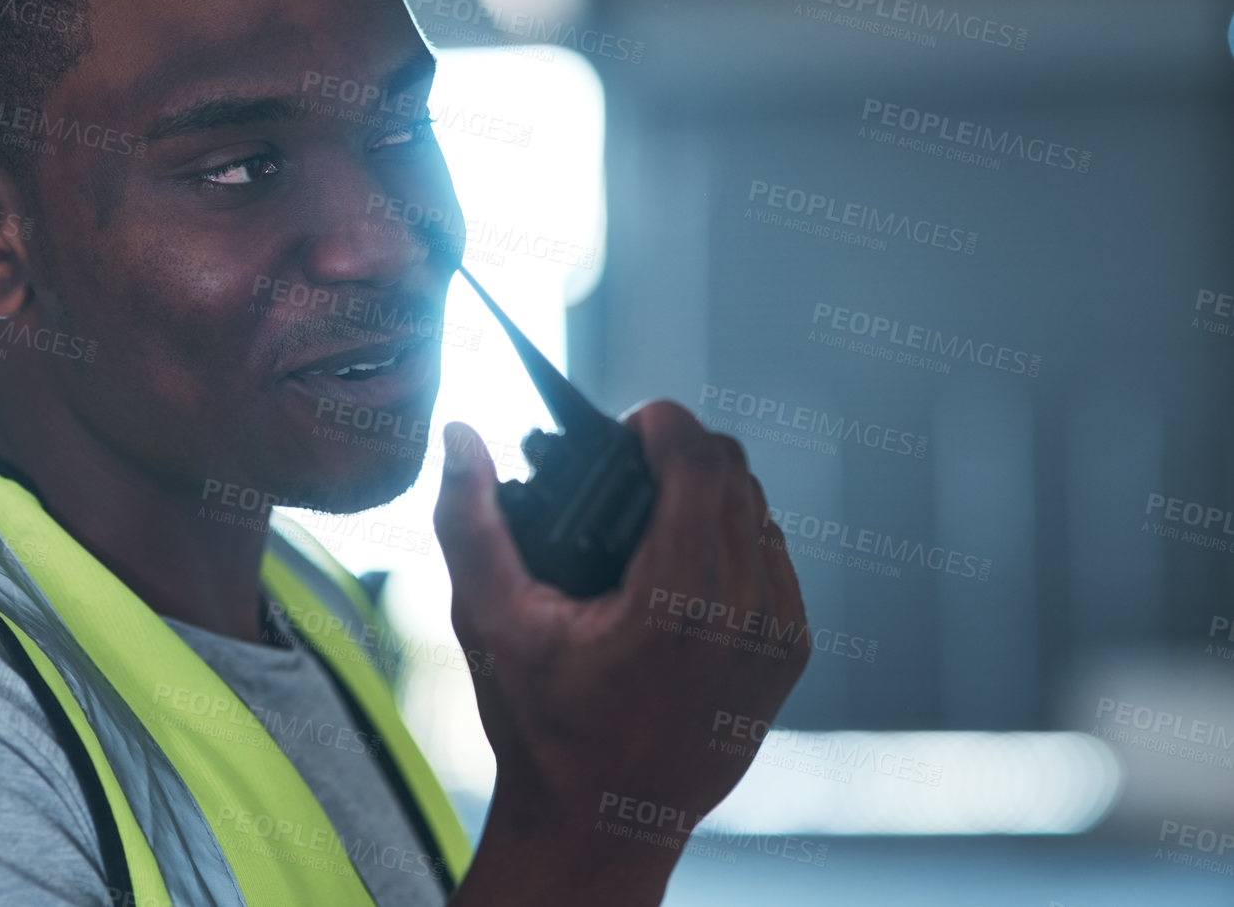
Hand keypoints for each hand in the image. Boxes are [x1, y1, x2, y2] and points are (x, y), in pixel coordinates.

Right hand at [436, 400, 808, 904]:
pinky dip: (733, 540)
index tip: (625, 426)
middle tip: (627, 469)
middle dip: (680, 452)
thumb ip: (469, 518)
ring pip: (759, 510)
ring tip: (650, 516)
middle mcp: (745, 613)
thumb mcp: (488, 620)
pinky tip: (683, 563)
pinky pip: (775, 557)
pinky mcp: (789, 653)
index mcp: (679, 599)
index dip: (661, 422)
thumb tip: (461, 436)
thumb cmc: (541, 729)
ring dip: (710, 494)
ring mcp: (776, 635)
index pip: (700, 461)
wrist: (599, 826)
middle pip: (734, 473)